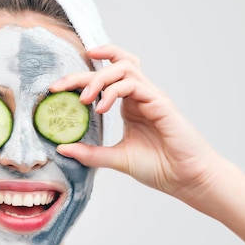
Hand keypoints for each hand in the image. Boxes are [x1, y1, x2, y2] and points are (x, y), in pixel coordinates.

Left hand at [50, 44, 220, 201]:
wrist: (187, 179)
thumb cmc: (160, 167)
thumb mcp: (116, 159)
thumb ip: (91, 153)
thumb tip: (61, 148)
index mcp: (130, 105)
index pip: (105, 77)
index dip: (81, 76)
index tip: (56, 87)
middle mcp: (140, 96)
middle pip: (111, 66)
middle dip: (82, 73)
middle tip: (59, 86)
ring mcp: (151, 96)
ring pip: (124, 67)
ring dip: (98, 79)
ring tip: (83, 99)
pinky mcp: (160, 102)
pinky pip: (134, 84)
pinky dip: (114, 91)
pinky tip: (101, 108)